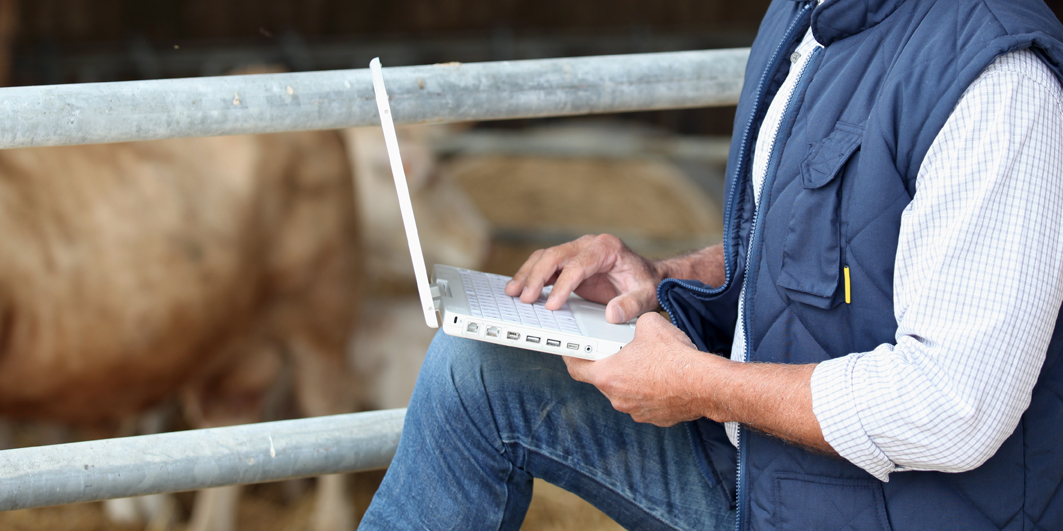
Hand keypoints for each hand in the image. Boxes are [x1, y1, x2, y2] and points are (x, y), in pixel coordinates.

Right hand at [504, 234, 661, 323]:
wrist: (649, 277)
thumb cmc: (647, 285)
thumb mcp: (646, 296)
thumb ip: (632, 305)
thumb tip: (613, 315)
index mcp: (607, 248)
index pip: (578, 264)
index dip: (562, 285)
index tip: (551, 305)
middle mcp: (589, 245)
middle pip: (555, 255)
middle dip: (536, 276)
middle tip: (523, 298)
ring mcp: (578, 252)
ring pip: (545, 257)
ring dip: (528, 274)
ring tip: (512, 292)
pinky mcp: (570, 263)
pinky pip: (547, 266)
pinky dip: (532, 276)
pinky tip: (520, 290)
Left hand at [564, 312, 713, 426]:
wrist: (705, 384)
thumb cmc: (675, 357)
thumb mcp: (648, 324)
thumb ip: (632, 323)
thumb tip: (635, 324)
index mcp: (608, 375)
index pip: (576, 368)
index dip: (571, 356)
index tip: (570, 350)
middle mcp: (617, 398)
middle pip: (603, 379)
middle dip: (609, 364)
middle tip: (618, 350)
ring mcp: (635, 411)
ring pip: (625, 391)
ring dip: (631, 378)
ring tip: (647, 362)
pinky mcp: (654, 418)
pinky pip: (645, 402)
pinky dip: (649, 391)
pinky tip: (662, 377)